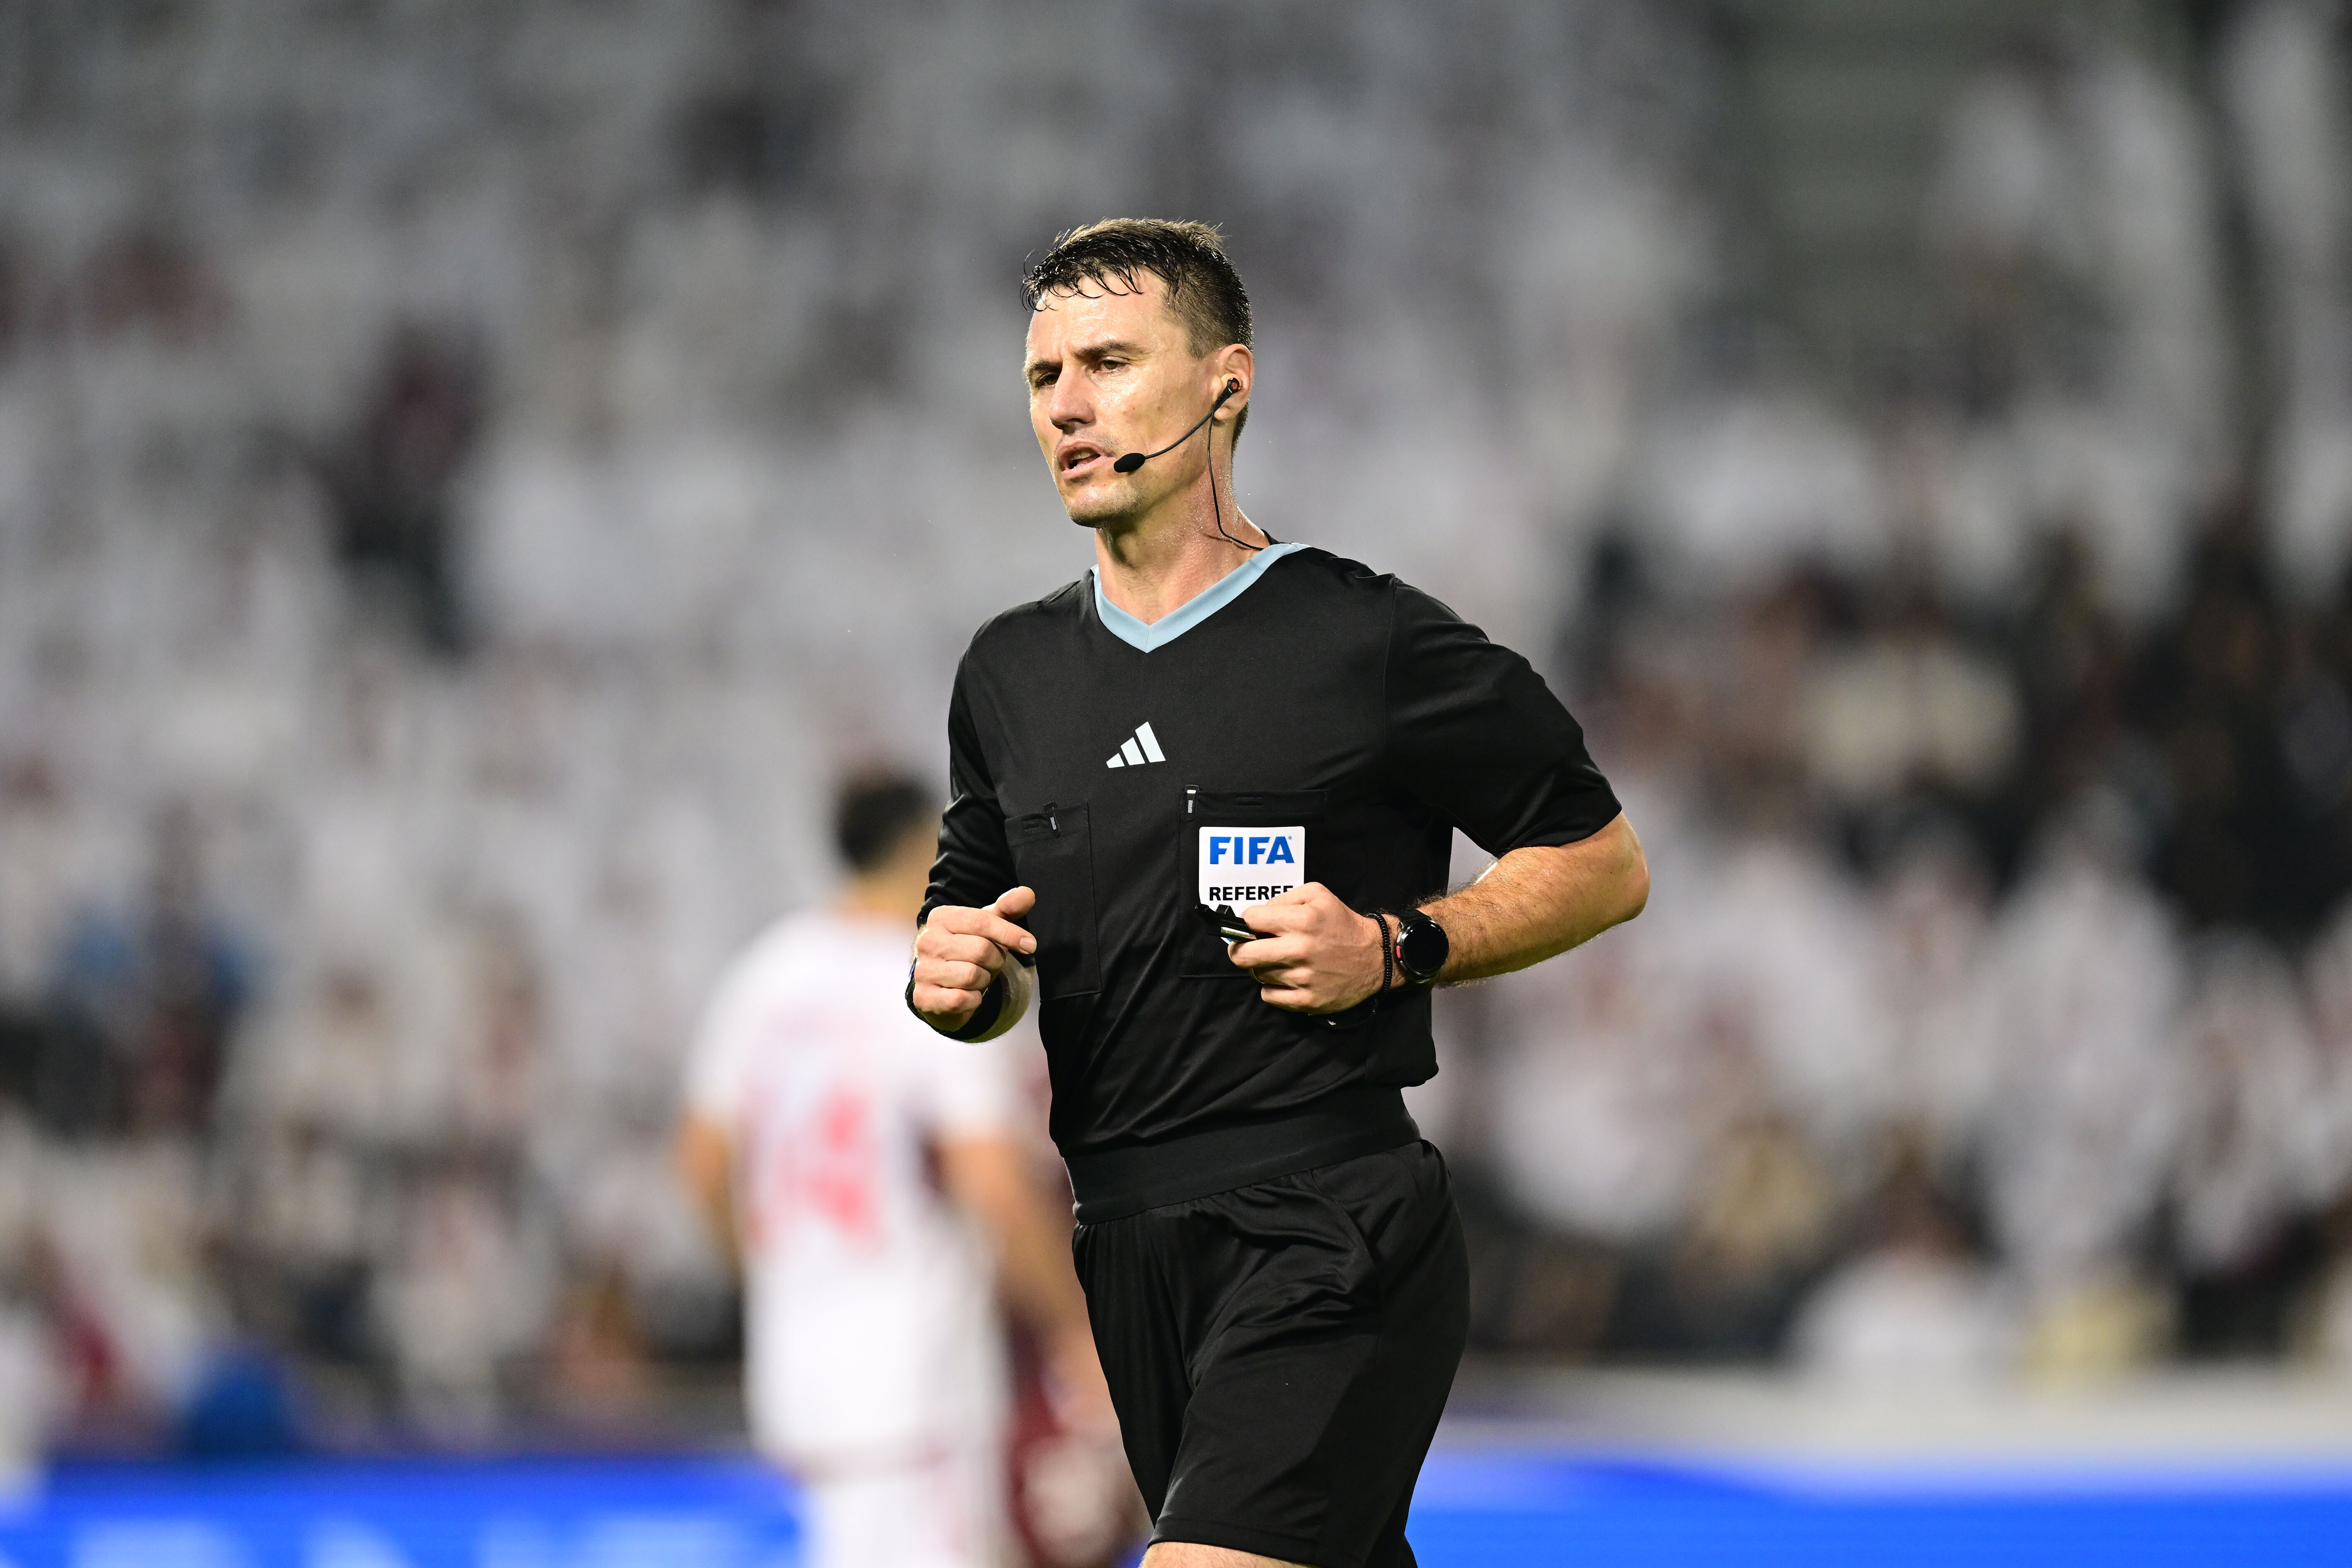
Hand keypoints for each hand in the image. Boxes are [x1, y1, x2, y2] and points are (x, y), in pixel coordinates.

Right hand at [913, 887, 1036, 1028]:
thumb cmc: (969, 951)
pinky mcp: (924, 997)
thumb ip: (1007, 909)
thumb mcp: (987, 927)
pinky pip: (962, 999)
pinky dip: (973, 1000)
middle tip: (989, 963)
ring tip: (976, 977)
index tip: (1030, 945)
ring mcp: (923, 970)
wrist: (942, 987)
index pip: (981, 921)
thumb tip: (1028, 893)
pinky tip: (966, 994)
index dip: (1010, 934)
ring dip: (984, 981)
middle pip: (981, 950)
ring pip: (972, 976)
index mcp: (941, 917)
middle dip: (995, 960)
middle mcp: (927, 941)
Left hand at [1227, 882, 1387, 1013]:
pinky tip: (1286, 978)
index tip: (1252, 926)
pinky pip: (1269, 996)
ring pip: (1257, 975)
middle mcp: (1300, 949)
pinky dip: (1272, 988)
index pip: (1249, 920)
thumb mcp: (1317, 895)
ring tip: (1279, 961)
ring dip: (1262, 967)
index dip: (1246, 922)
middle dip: (1239, 949)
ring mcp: (1303, 978)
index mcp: (1301, 920)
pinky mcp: (1308, 1000)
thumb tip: (1255, 916)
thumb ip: (1283, 899)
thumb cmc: (1342, 923)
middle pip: (1242, 955)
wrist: (1376, 957)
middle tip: (1248, 947)